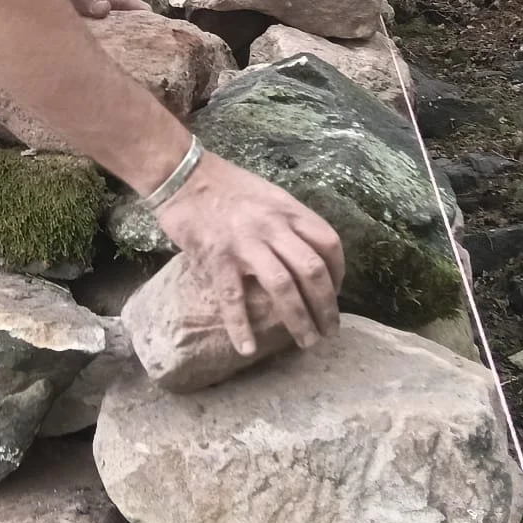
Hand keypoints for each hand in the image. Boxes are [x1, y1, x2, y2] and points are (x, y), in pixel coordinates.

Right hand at [156, 152, 343, 355]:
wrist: (183, 175)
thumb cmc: (226, 184)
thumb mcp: (268, 195)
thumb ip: (289, 222)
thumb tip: (307, 253)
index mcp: (289, 210)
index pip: (328, 244)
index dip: (338, 273)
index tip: (335, 293)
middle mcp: (273, 226)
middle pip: (312, 271)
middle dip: (326, 306)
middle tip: (329, 330)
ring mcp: (246, 243)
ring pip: (283, 287)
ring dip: (299, 320)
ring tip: (307, 341)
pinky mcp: (218, 257)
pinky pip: (233, 297)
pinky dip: (241, 326)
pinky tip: (246, 348)